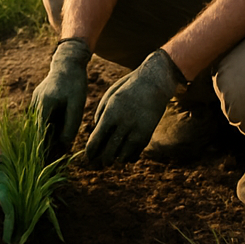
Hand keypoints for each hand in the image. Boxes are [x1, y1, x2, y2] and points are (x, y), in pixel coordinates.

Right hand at [32, 38, 90, 159]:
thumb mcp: (77, 105)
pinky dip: (45, 131)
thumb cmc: (75, 83)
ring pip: (38, 128)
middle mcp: (34, 106)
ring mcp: (34, 104)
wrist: (68, 63)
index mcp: (43, 106)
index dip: (41, 151)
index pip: (39, 135)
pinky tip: (53, 142)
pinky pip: (40, 121)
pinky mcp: (37, 103)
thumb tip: (63, 146)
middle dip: (41, 149)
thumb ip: (70, 125)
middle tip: (46, 167)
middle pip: (36, 133)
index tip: (42, 166)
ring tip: (50, 158)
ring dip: (43, 141)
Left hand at [85, 49, 182, 165]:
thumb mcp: (110, 96)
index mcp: (111, 114)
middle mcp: (123, 124)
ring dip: (117, 159)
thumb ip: (101, 115)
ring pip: (123, 156)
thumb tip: (97, 134)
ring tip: (114, 159)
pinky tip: (126, 155)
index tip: (89, 156)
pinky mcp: (148, 133)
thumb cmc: (128, 88)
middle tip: (102, 162)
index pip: (96, 141)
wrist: (155, 82)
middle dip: (104, 160)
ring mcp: (137, 130)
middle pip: (109, 152)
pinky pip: (136, 153)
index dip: (90, 152)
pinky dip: (130, 157)